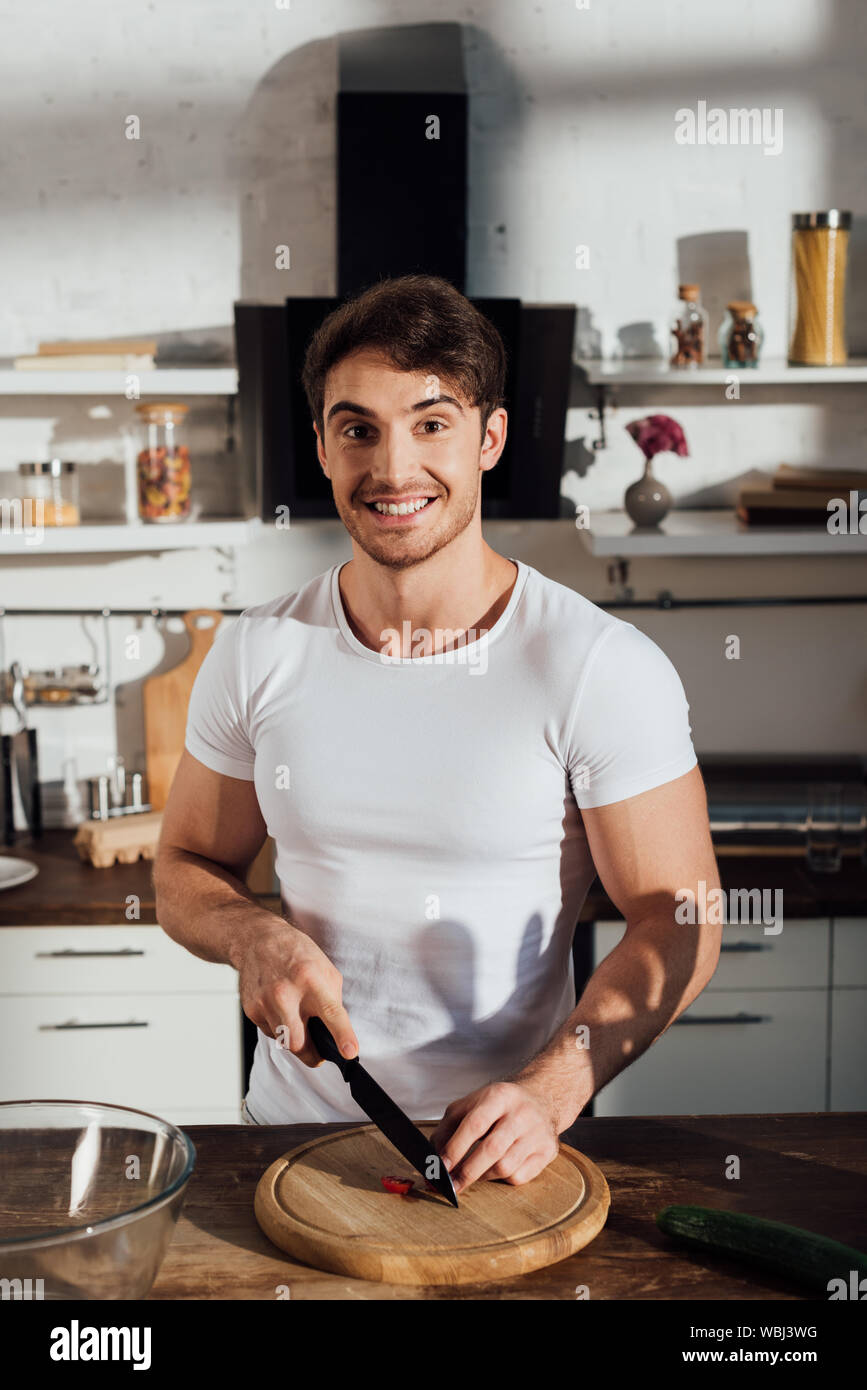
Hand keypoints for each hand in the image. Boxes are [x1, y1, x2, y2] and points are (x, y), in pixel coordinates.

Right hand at [237, 919, 357, 1067]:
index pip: (331, 1013)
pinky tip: (280, 1010)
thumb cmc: (296, 953)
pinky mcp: (252, 1010)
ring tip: (296, 1018)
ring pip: (284, 1042)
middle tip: (319, 1054)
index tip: (349, 1052)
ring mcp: (266, 1003)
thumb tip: (336, 1031)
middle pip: (299, 1043)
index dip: (342, 1035)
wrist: (258, 940)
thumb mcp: (325, 969)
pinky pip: (270, 1033)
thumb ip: (332, 1000)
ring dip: (294, 1038)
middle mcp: (287, 993)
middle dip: (311, 1055)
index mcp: (312, 980)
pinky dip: (279, 1028)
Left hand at [430, 1079, 560, 1194]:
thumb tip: (435, 1158)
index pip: (474, 1124)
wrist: (541, 1098)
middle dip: (467, 1171)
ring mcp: (537, 1132)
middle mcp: (521, 1113)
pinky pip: (520, 1176)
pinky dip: (503, 1178)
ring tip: (473, 1174)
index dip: (455, 1148)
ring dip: (483, 1176)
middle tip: (452, 1185)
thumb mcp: (470, 1105)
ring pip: (506, 1167)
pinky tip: (497, 1169)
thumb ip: (448, 1128)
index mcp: (499, 1096)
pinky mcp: (548, 1151)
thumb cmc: (499, 1105)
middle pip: (492, 1149)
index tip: (441, 1166)